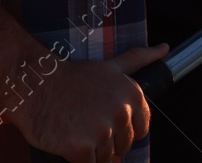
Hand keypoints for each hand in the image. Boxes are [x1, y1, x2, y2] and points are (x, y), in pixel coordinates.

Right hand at [9, 42, 167, 161]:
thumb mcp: (111, 65)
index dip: (123, 130)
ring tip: (76, 128)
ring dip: (91, 150)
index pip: (140, 130)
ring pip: (106, 158)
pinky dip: (79, 159)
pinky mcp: (80, 148)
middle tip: (86, 123)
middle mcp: (120, 113)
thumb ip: (140, 59)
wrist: (36, 85)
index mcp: (132, 95)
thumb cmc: (72, 78)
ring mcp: (101, 131)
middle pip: (123, 146)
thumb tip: (165, 49)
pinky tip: (69, 140)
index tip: (107, 123)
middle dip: (106, 141)